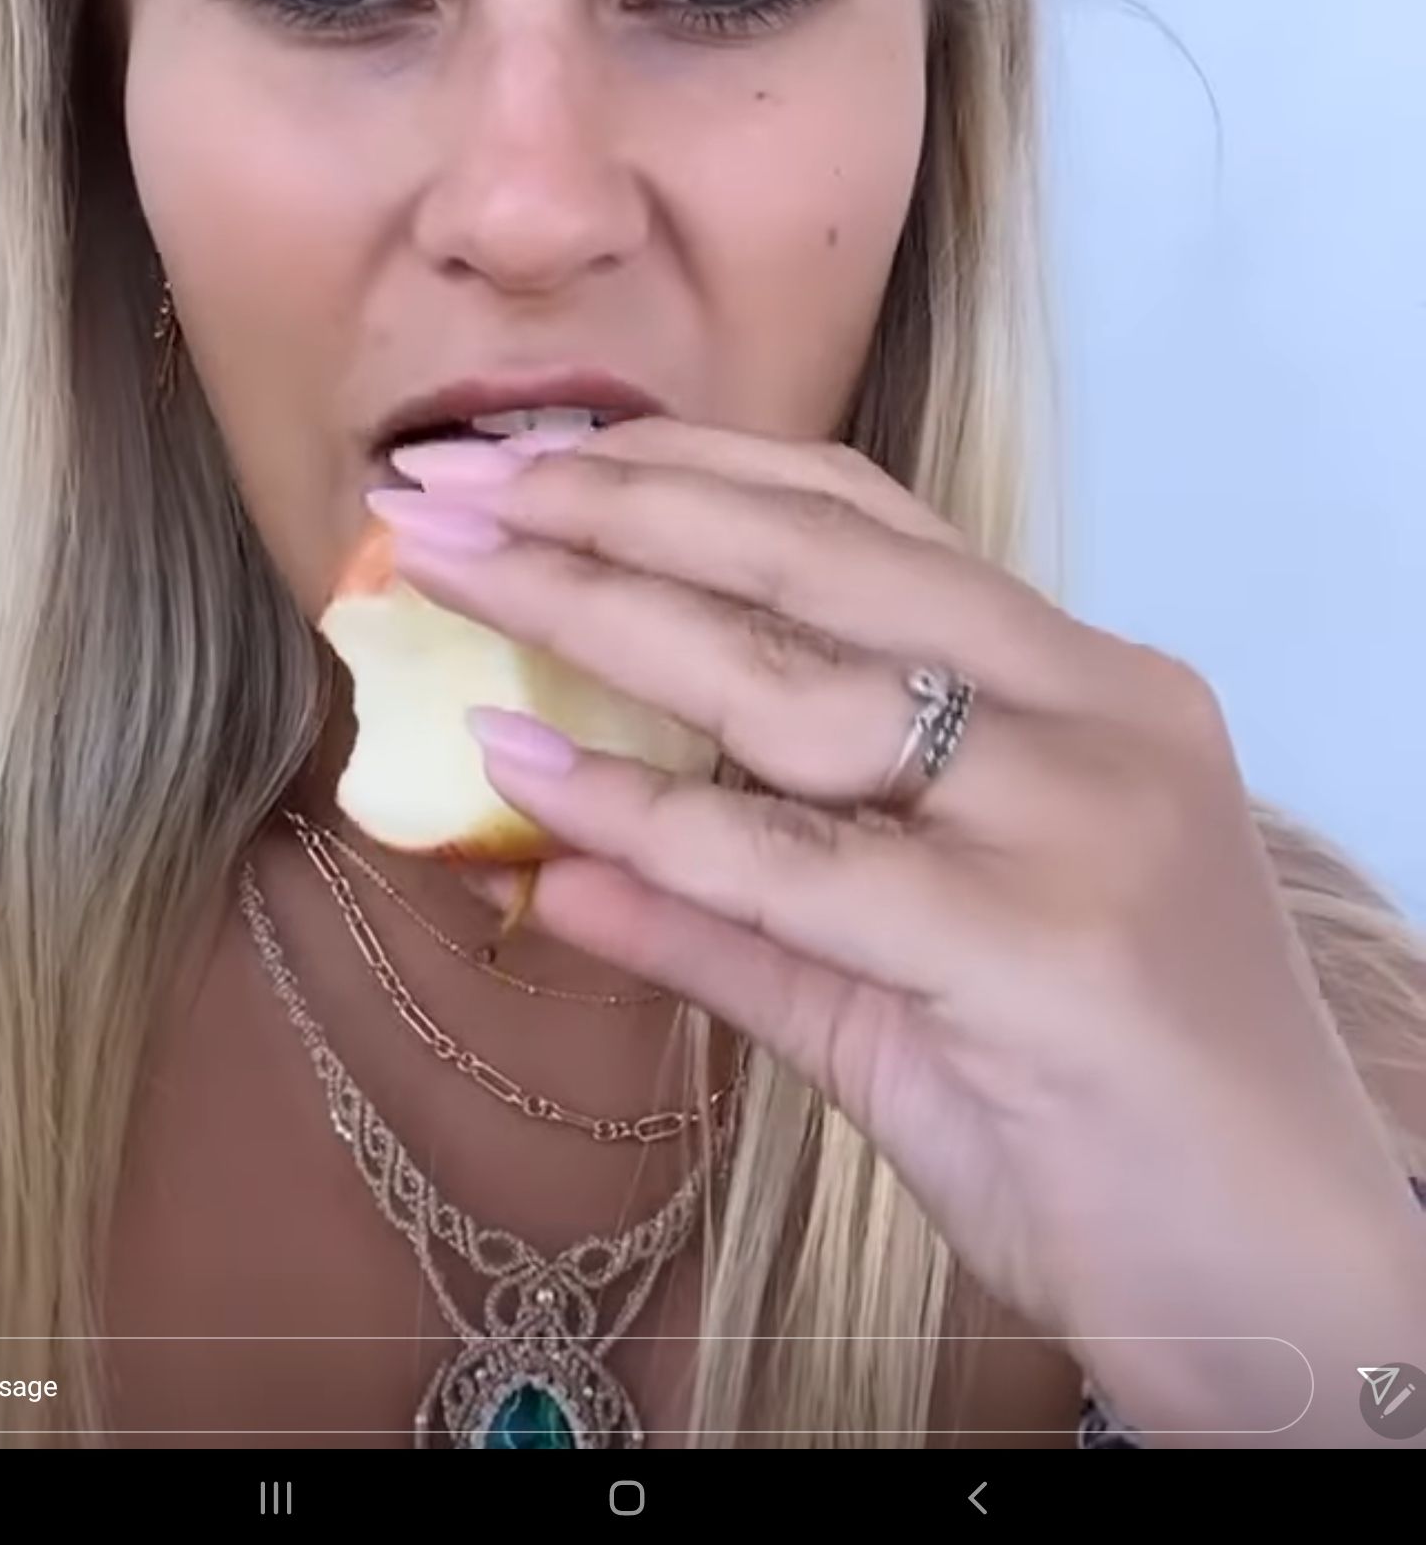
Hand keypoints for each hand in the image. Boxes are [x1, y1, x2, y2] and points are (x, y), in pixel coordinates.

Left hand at [372, 418, 1425, 1442]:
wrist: (1302, 1288)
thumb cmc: (1116, 1128)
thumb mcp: (904, 991)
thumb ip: (731, 910)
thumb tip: (541, 854)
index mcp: (1085, 685)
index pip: (857, 518)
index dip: (676, 472)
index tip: (523, 457)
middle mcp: (1097, 714)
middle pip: (816, 557)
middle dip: (609, 505)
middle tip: (442, 486)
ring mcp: (1081, 818)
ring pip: (798, 682)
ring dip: (595, 615)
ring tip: (449, 576)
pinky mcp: (1049, 946)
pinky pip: (802, 864)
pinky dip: (647, 812)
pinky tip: (522, 770)